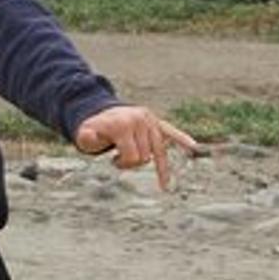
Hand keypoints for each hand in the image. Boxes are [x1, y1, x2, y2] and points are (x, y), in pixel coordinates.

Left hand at [72, 106, 200, 189]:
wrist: (102, 114)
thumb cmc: (93, 130)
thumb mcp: (84, 135)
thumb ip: (86, 138)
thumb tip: (92, 138)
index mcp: (124, 124)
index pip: (133, 157)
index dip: (123, 164)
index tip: (113, 161)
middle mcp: (140, 121)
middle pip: (146, 156)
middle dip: (132, 163)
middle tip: (118, 158)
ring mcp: (150, 121)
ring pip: (158, 152)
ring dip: (150, 161)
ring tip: (140, 165)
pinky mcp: (157, 122)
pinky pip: (172, 132)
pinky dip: (182, 139)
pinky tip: (193, 147)